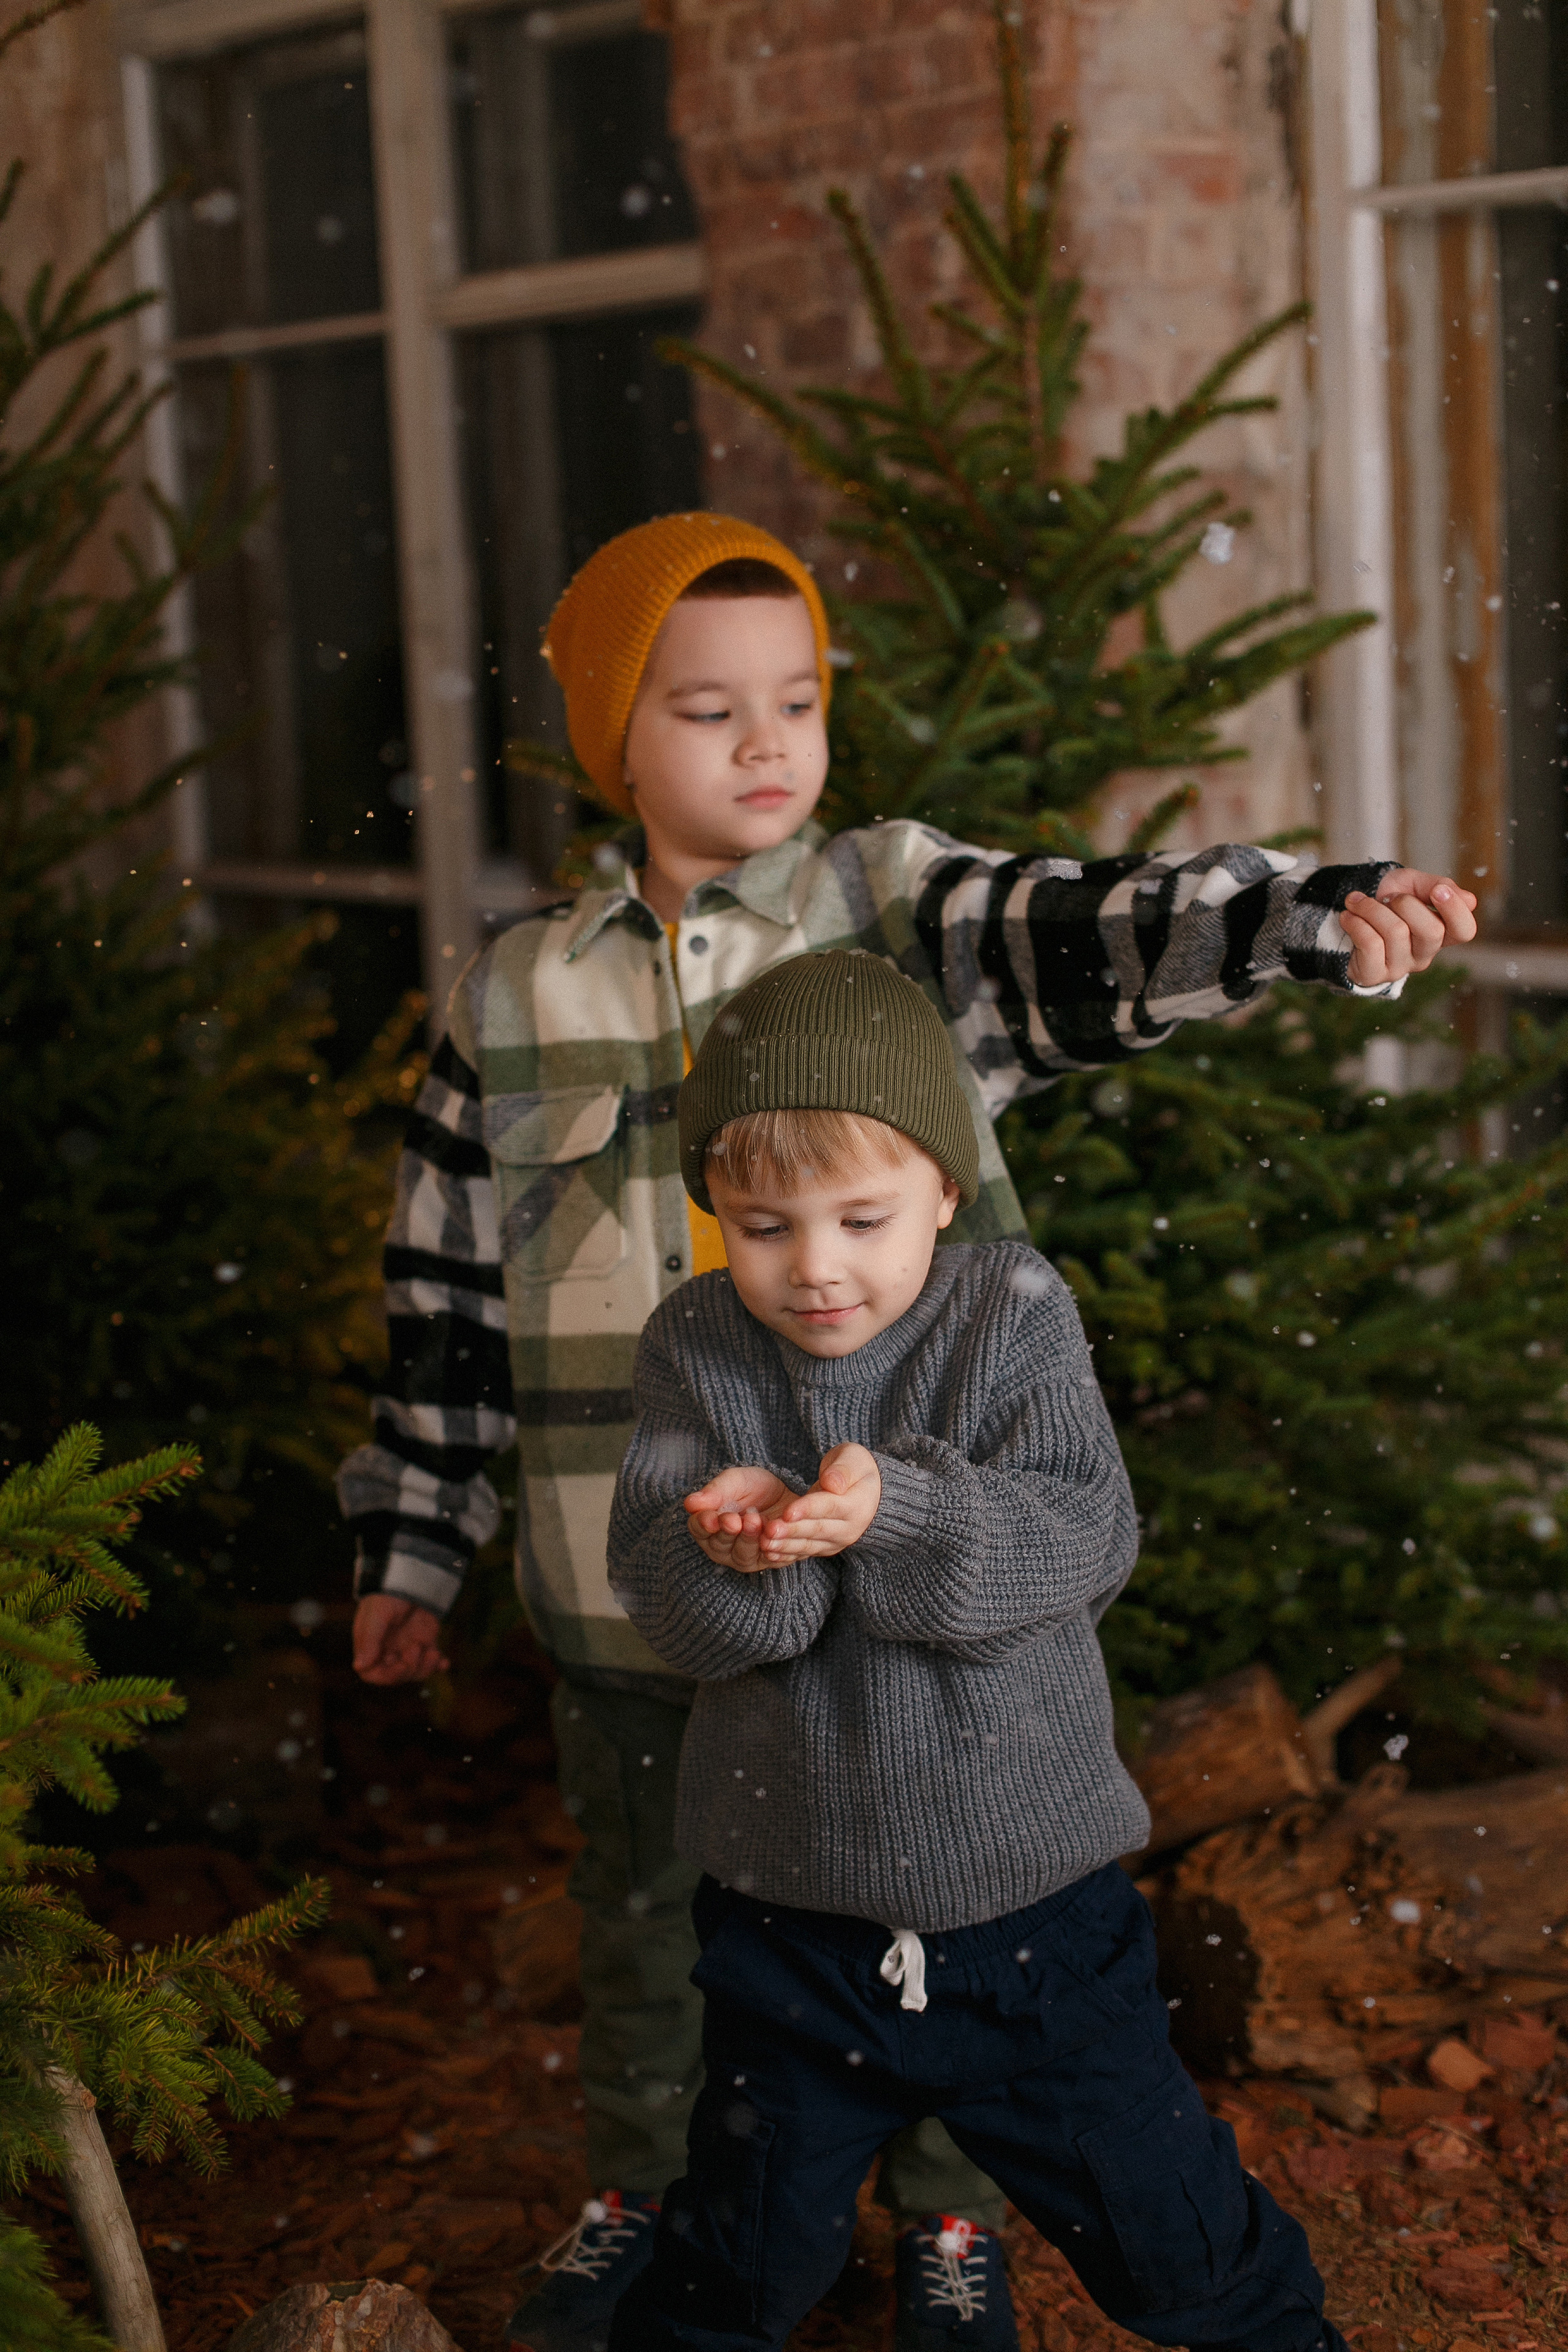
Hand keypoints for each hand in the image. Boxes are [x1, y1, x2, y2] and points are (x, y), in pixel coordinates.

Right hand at [352, 1593, 449, 1684]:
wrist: (409, 1578)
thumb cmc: (387, 1596)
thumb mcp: (376, 1616)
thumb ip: (369, 1641)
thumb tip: (359, 1666)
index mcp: (371, 1647)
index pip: (373, 1674)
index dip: (387, 1676)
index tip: (401, 1666)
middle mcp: (388, 1651)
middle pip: (397, 1676)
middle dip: (409, 1668)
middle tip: (416, 1647)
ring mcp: (407, 1649)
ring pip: (416, 1672)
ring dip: (426, 1668)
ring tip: (433, 1653)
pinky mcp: (425, 1643)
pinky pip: (432, 1661)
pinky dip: (438, 1665)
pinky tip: (445, 1663)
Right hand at [684, 1466, 795, 1572]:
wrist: (785, 1492)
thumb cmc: (753, 1487)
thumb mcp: (735, 1481)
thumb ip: (715, 1492)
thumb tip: (690, 1503)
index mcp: (708, 1526)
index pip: (699, 1529)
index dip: (705, 1524)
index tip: (712, 1519)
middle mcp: (723, 1547)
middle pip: (720, 1545)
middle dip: (729, 1532)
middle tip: (738, 1520)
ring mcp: (745, 1557)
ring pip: (744, 1555)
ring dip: (751, 1540)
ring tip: (760, 1523)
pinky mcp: (768, 1562)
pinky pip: (770, 1559)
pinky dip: (775, 1548)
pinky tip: (777, 1534)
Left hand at [750, 1443, 881, 1565]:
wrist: (868, 1492)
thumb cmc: (855, 1468)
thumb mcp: (853, 1458)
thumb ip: (843, 1470)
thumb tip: (833, 1483)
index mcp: (858, 1505)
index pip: (829, 1507)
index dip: (807, 1509)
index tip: (787, 1511)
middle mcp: (849, 1528)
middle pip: (816, 1530)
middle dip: (791, 1531)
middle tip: (768, 1531)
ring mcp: (837, 1541)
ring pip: (808, 1545)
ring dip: (785, 1546)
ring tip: (764, 1544)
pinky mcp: (825, 1547)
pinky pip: (804, 1552)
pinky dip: (786, 1554)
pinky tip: (768, 1553)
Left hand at [1342, 870, 1477, 986]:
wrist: (1348, 913)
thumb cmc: (1385, 900)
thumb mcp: (1411, 883)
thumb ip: (1436, 885)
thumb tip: (1469, 900)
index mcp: (1441, 932)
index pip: (1464, 931)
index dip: (1455, 910)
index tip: (1437, 890)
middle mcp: (1424, 953)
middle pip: (1431, 931)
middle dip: (1405, 904)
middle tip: (1387, 897)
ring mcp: (1400, 967)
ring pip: (1395, 932)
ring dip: (1371, 908)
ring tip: (1357, 902)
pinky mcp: (1374, 974)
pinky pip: (1371, 944)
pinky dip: (1356, 922)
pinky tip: (1348, 916)